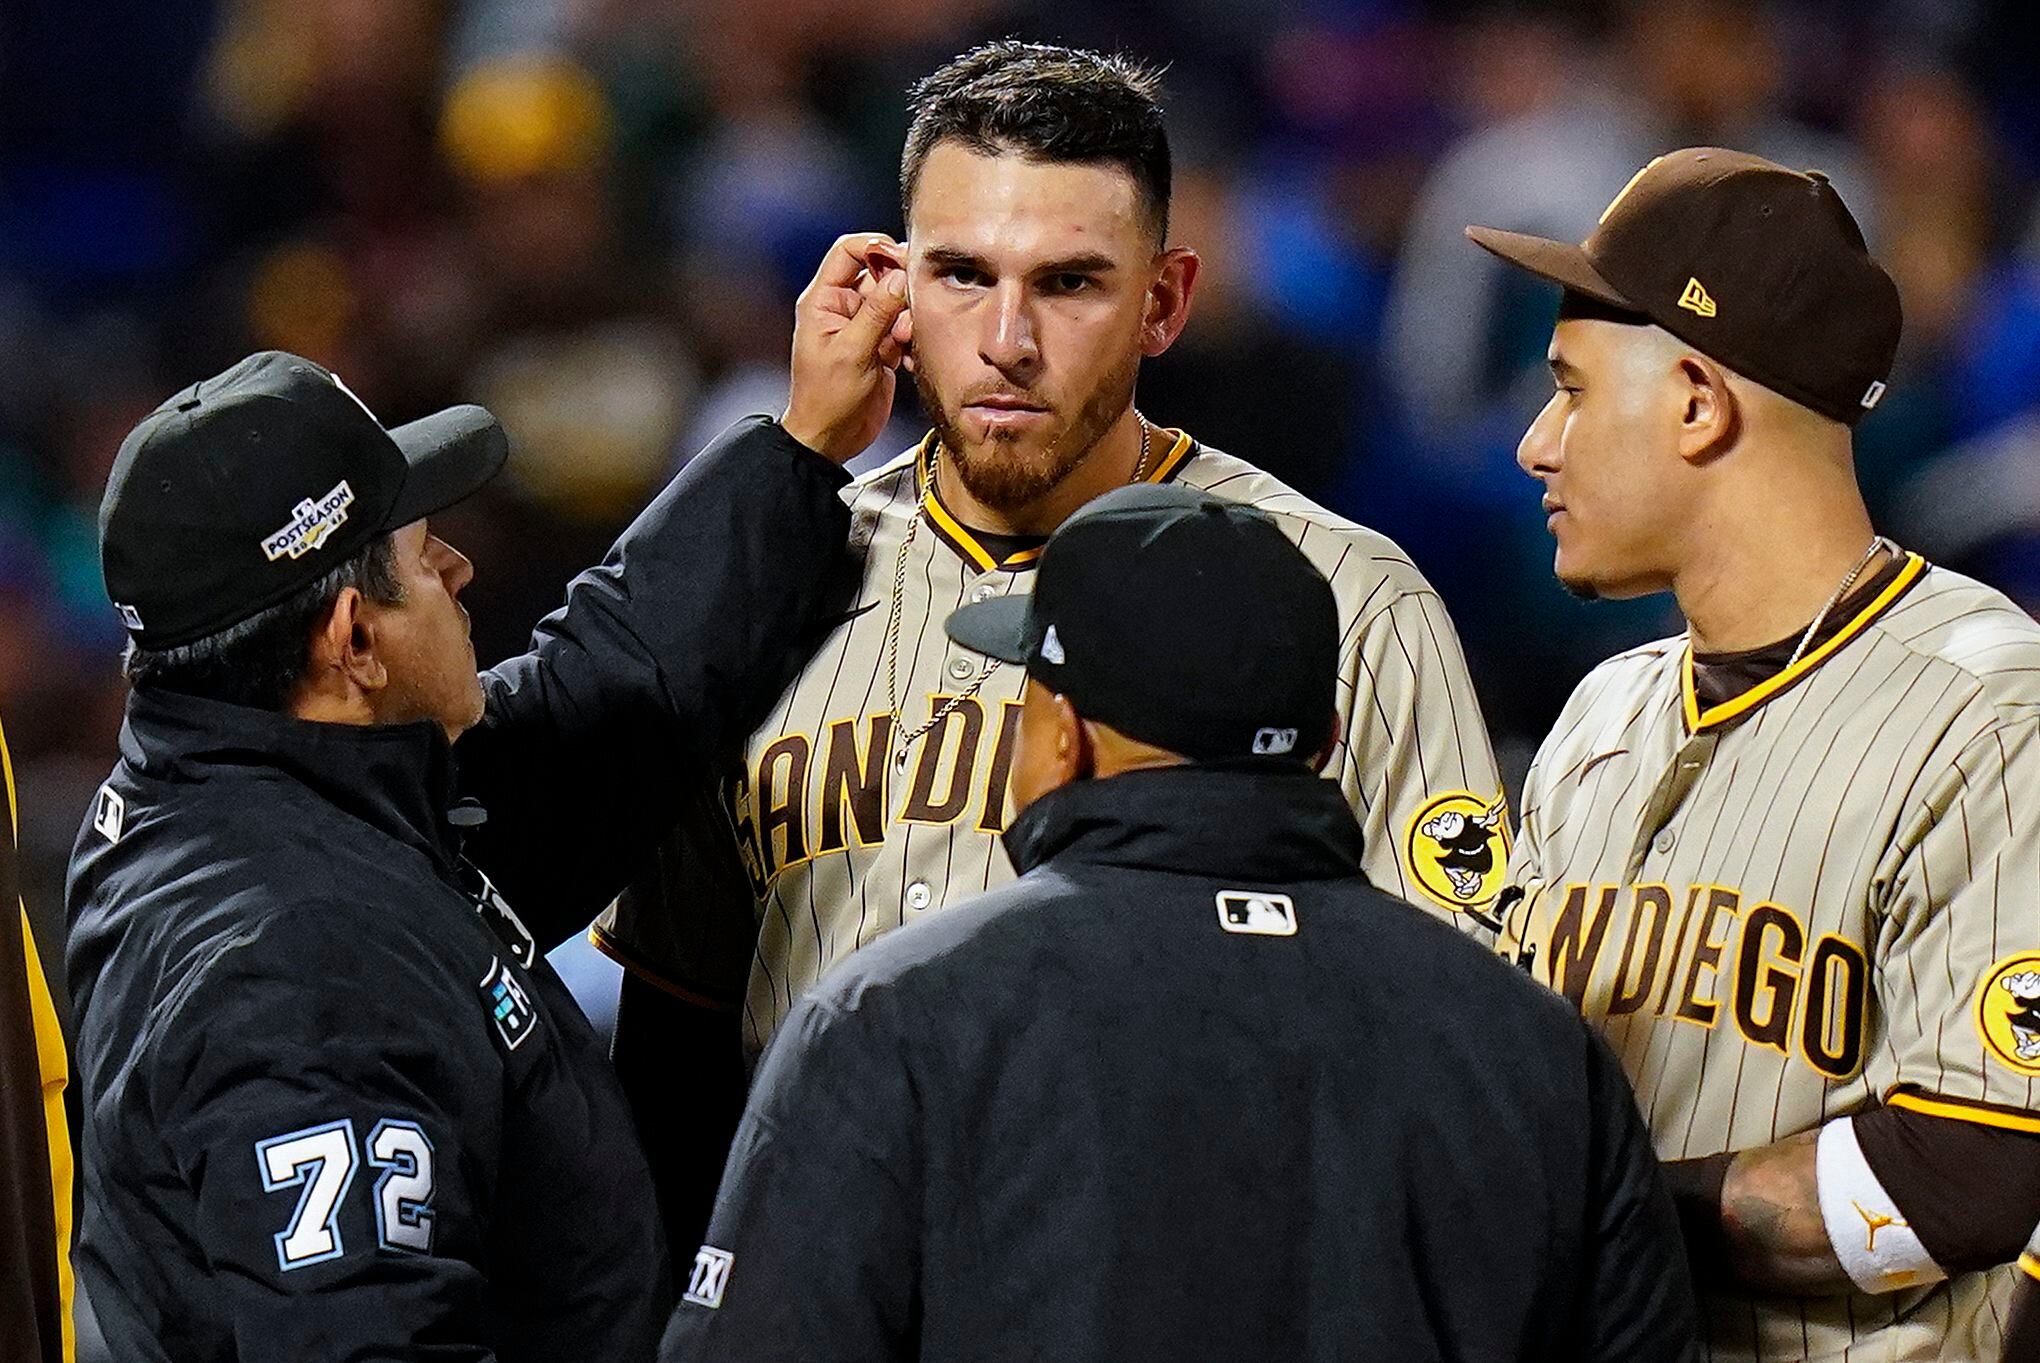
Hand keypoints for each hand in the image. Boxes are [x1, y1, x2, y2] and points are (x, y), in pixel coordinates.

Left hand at [781, 233, 913, 464]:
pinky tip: (907, 358)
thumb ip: (877, 313)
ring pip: (896, 302)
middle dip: (900, 290)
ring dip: (908, 318)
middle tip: (910, 312)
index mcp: (824, 301)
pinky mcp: (881, 346)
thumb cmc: (827, 400)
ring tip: (904, 342)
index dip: (877, 249)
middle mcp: (844, 308)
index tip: (903, 260)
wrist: (832, 439)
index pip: (848, 251)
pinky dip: (911, 338)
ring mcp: (864, 327)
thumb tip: (899, 277)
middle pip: (880, 274)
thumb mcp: (852, 353)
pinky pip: (903, 327)